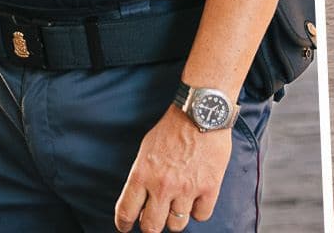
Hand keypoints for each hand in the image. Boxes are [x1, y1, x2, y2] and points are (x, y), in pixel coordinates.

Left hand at [114, 108, 232, 232]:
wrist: (201, 112)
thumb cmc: (173, 127)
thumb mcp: (146, 149)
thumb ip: (142, 176)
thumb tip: (139, 200)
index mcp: (142, 174)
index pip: (126, 212)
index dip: (124, 224)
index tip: (126, 227)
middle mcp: (162, 186)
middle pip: (151, 227)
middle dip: (150, 225)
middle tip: (154, 219)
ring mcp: (186, 188)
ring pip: (176, 225)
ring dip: (175, 218)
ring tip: (177, 205)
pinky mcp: (209, 187)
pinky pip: (201, 216)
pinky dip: (198, 211)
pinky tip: (195, 199)